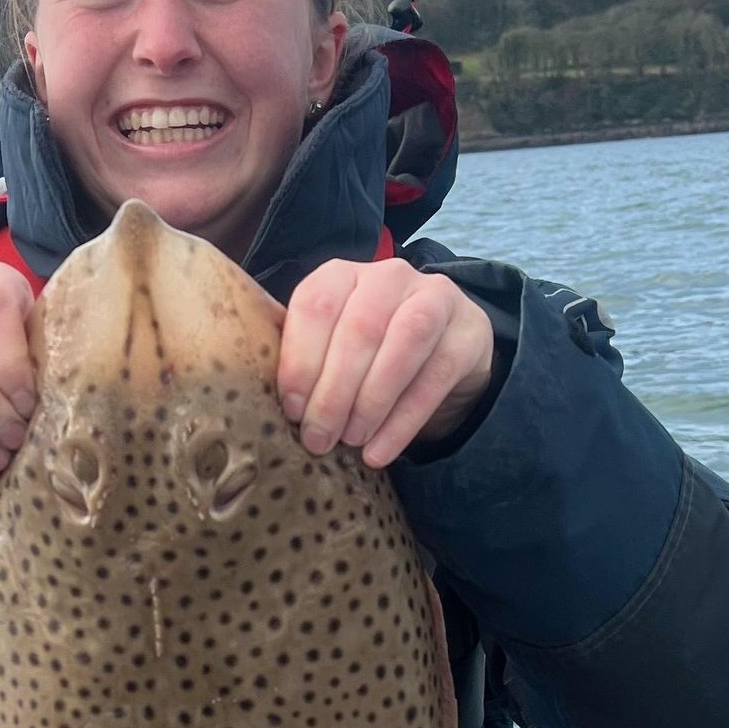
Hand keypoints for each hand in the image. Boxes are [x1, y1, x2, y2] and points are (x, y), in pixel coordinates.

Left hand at [278, 258, 494, 467]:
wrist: (444, 351)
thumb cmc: (370, 354)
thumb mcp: (332, 346)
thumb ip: (303, 360)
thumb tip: (260, 403)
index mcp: (343, 275)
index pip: (316, 305)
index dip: (300, 359)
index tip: (292, 410)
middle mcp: (390, 276)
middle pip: (360, 328)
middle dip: (334, 391)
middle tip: (318, 439)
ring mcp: (435, 298)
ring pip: (404, 342)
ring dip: (371, 401)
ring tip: (350, 442)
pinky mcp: (468, 332)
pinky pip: (436, 377)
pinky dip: (403, 421)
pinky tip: (379, 452)